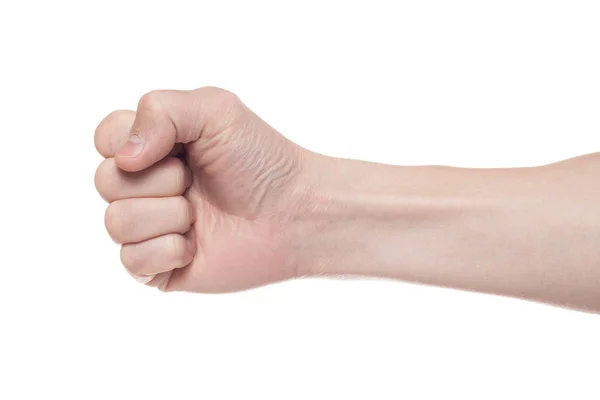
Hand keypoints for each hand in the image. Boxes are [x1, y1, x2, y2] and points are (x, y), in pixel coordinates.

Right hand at [95, 87, 316, 291]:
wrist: (295, 214)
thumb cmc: (261, 160)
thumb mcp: (215, 110)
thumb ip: (159, 110)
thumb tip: (122, 158)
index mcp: (154, 147)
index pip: (105, 139)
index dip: (131, 143)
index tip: (177, 149)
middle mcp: (147, 186)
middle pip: (105, 181)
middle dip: (159, 180)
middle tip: (195, 181)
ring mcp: (152, 227)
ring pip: (116, 222)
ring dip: (167, 216)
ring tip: (200, 215)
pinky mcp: (160, 267)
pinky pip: (130, 260)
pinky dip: (168, 251)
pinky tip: (196, 245)